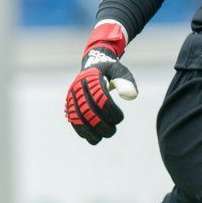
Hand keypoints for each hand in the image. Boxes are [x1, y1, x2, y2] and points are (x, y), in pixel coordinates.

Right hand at [65, 23, 137, 144]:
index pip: (101, 98)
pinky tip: (92, 137)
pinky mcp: (70, 104)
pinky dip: (81, 131)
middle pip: (88, 110)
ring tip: (101, 138)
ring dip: (89, 131)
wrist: (94, 64)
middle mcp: (79, 87)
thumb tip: (132, 95)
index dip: (110, 111)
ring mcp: (72, 96)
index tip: (119, 118)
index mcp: (92, 78)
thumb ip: (126, 81)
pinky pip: (73, 120)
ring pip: (77, 117)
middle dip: (100, 125)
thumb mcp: (120, 71)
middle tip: (112, 131)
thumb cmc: (110, 70)